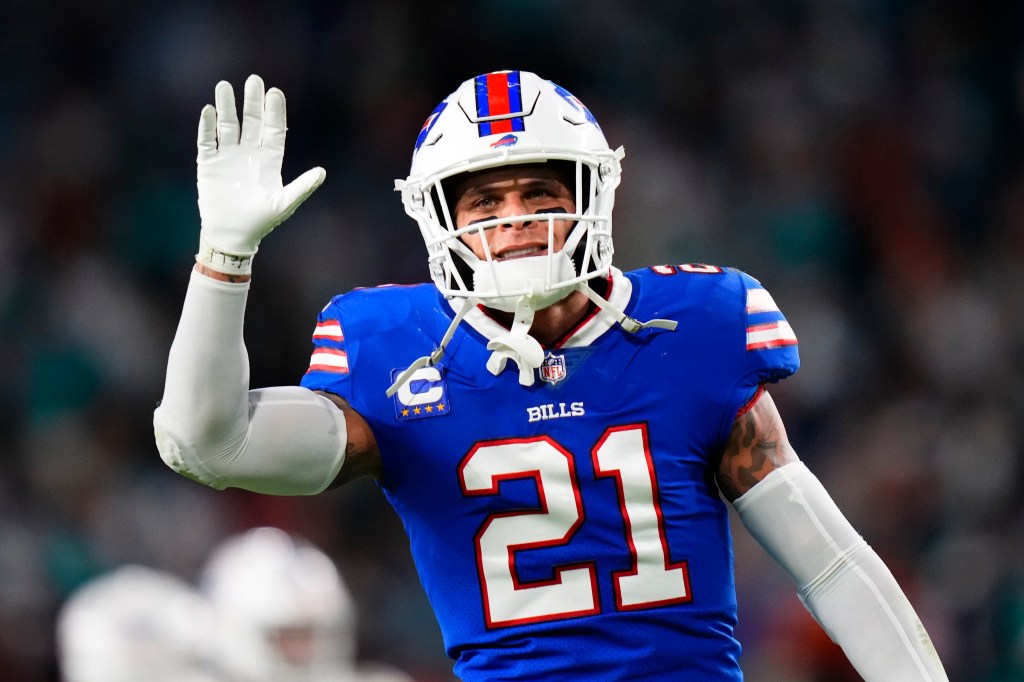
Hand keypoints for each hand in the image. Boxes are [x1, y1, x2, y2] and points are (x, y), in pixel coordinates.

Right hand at [196, 74, 324, 273]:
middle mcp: (249, 153)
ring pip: (228, 125)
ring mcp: (228, 156)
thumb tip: (322, 172)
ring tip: (225, 86)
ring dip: (227, 107)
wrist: (232, 235)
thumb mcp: (284, 203)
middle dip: (252, 102)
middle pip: (252, 121)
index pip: (273, 130)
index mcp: (269, 160)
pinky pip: (207, 140)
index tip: (274, 92)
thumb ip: (302, 187)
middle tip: (254, 80)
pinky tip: (209, 111)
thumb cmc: (261, 221)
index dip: (274, 111)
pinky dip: (207, 126)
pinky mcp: (209, 164)